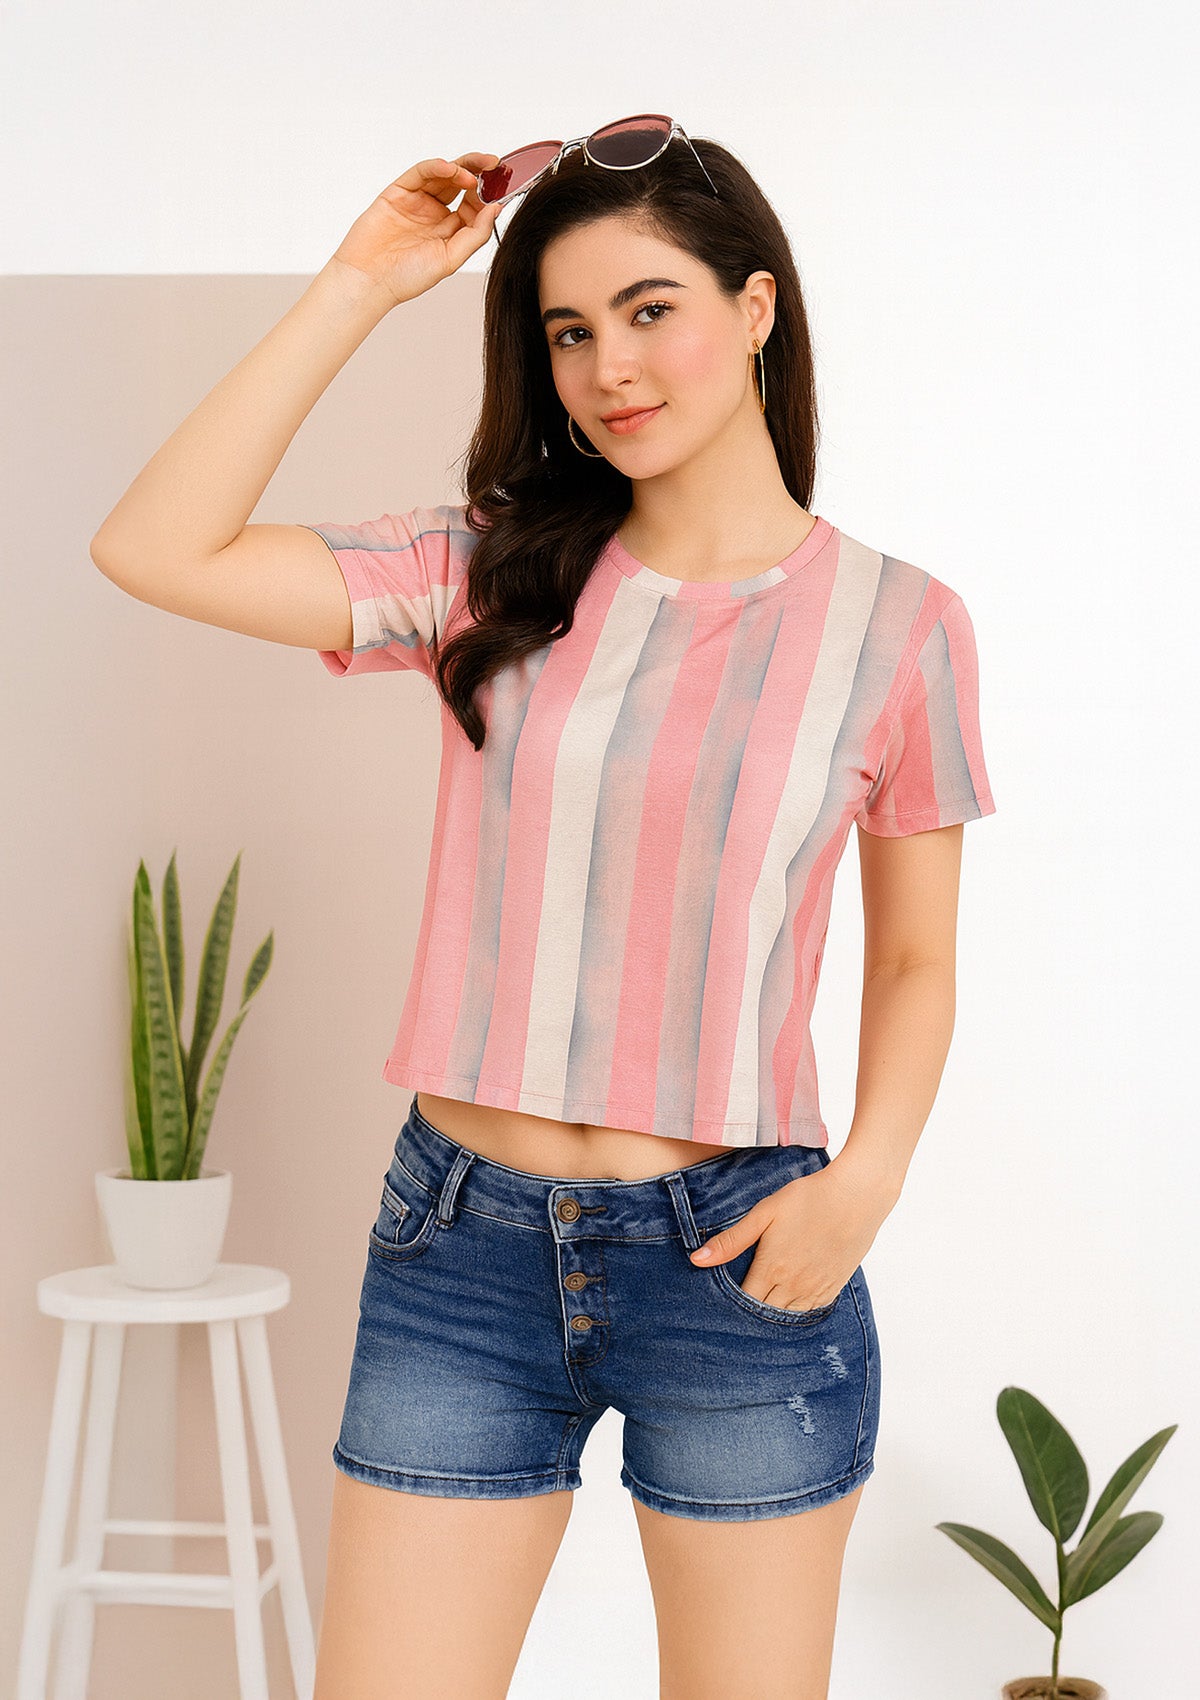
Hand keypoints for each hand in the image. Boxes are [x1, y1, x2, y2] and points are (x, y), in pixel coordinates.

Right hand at [330, 152, 503, 309]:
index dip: (488, 195)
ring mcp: (417, 201)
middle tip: (495, 164)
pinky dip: (436, 167)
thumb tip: (496, 209)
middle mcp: (435, 213)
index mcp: (450, 230)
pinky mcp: (398, 192)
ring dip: (461, 168)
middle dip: (479, 172)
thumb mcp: (451, 259)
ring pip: (443, 175)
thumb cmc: (407, 277)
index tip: (504, 187)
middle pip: (461, 184)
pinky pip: (420, 173)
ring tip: (475, 173)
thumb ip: (475, 234)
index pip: (474, 205)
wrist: (370, 280)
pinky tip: (451, 169)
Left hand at [688, 1154, 895, 1310]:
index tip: (721, 1298)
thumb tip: (696, 1260)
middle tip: (739, 1306)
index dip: (731, 1301)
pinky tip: (789, 1300)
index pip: (743, 1300)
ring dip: (773, 1312)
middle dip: (750, 1311)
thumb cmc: (808, 1198)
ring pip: (787, 1316)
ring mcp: (815, 1288)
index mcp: (771, 1268)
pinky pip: (810, 1311)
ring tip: (762, 1305)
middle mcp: (792, 1285)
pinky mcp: (834, 1287)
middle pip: (764, 1312)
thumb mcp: (764, 1213)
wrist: (856, 1196)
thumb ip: (731, 1240)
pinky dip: (797, 1310)